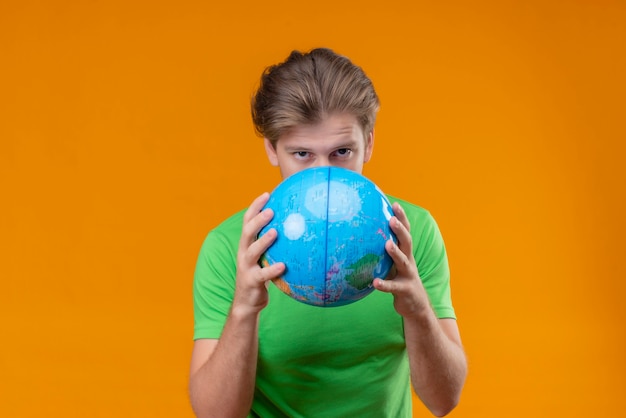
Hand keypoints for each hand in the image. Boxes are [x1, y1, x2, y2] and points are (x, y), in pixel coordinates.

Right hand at [233, 192, 284, 314]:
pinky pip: (262, 275)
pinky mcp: (251, 282)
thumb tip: (298, 228)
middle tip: (271, 210)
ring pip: (252, 251)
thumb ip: (275, 244)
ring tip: (276, 232)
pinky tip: (284, 266)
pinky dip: (272, 270)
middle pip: (247, 232)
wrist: (246, 303)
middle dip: (258, 220)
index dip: (255, 206)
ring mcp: (246, 268)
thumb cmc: (261, 276)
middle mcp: (243, 253)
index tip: (267, 194)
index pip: (248, 220)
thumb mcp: (265, 257)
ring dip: (263, 241)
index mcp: (246, 244)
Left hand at [373, 202, 430, 317]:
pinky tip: (374, 282)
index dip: (402, 218)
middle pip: (407, 242)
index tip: (394, 204)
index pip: (405, 232)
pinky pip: (394, 287)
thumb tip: (361, 239)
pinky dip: (385, 284)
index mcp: (406, 254)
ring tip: (387, 244)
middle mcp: (409, 262)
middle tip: (392, 219)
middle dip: (401, 230)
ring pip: (404, 262)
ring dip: (396, 253)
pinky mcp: (405, 291)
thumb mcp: (393, 266)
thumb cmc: (400, 281)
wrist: (417, 307)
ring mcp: (409, 276)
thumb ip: (382, 254)